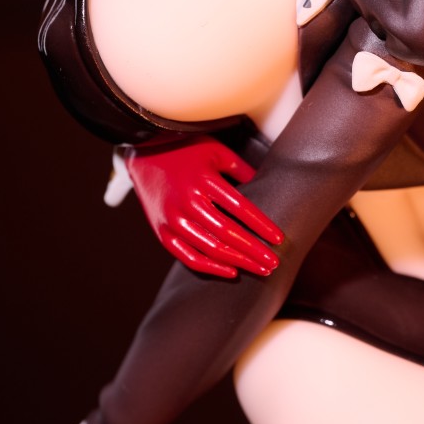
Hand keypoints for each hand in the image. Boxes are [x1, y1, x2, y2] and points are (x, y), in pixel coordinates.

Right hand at [124, 138, 284, 279]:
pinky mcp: (162, 232)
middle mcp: (188, 202)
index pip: (240, 208)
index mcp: (204, 180)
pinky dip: (210, 268)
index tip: (279, 239)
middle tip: (273, 263)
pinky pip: (187, 257)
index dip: (262, 226)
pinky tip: (231, 272)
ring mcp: (173, 219)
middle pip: (228, 233)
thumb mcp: (217, 152)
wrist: (144, 154)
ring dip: (238, 262)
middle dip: (254, 251)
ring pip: (210, 248)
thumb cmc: (186, 151)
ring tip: (260, 269)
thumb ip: (242, 170)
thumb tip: (268, 187)